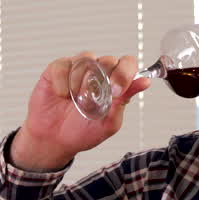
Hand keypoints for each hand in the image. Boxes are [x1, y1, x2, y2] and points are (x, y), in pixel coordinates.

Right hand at [9, 52, 149, 169]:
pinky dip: (63, 81)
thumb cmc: (81, 132)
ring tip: (77, 100)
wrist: (54, 141)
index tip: (117, 91)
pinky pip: (63, 65)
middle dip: (103, 79)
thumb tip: (144, 82)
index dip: (125, 73)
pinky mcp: (57, 70)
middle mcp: (97, 73)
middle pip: (108, 60)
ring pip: (86, 59)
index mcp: (113, 83)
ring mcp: (77, 69)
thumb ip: (124, 100)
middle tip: (94, 98)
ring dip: (82, 81)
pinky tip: (63, 95)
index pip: (127, 64)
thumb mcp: (108, 122)